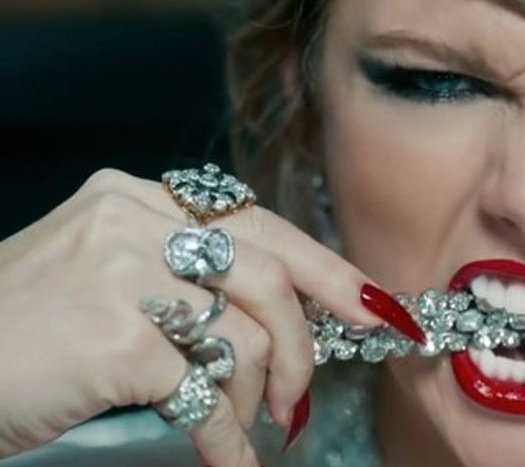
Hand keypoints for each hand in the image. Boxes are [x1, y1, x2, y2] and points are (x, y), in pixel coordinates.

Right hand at [0, 168, 419, 465]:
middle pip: (269, 275)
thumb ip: (186, 278)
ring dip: (258, 397)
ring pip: (248, 335)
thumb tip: (285, 315)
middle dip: (305, 344)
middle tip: (300, 397)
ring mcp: (122, 274)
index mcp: (135, 199)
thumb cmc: (21, 338)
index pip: (258, 224)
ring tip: (241, 426)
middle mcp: (131, 220)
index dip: (325, 269)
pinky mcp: (116, 338)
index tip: (373, 305)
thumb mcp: (101, 277)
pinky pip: (207, 393)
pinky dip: (226, 439)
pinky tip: (227, 460)